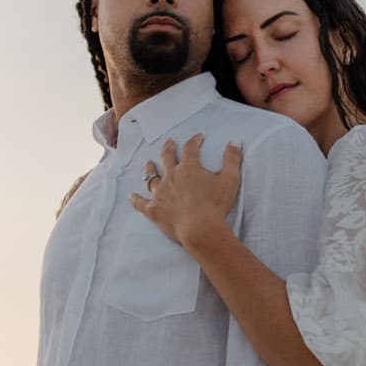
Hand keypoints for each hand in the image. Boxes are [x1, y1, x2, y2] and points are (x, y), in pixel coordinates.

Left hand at [129, 135, 241, 250]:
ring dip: (150, 169)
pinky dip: (136, 199)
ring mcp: (160, 193)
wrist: (200, 228)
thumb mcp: (230, 179)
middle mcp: (171, 177)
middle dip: (168, 149)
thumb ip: (232, 159)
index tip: (198, 138)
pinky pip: (141, 203)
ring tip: (148, 163)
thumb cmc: (216, 205)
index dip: (195, 141)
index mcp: (189, 168)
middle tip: (169, 143)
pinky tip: (131, 196)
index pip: (191, 149)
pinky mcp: (154, 210)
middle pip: (167, 158)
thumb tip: (234, 142)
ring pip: (152, 177)